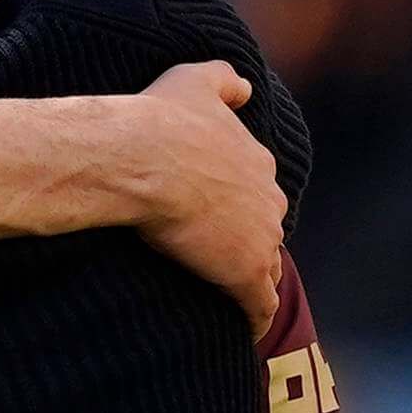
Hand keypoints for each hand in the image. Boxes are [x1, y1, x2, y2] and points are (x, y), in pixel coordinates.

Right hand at [126, 63, 285, 333]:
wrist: (143, 158)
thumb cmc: (162, 118)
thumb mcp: (195, 80)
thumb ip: (224, 79)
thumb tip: (245, 84)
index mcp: (257, 162)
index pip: (257, 192)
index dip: (239, 207)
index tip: (219, 219)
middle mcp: (268, 200)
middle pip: (266, 231)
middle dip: (250, 244)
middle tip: (220, 261)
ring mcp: (260, 239)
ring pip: (267, 271)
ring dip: (254, 284)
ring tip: (234, 300)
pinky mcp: (245, 274)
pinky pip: (259, 308)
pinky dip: (255, 320)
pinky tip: (246, 333)